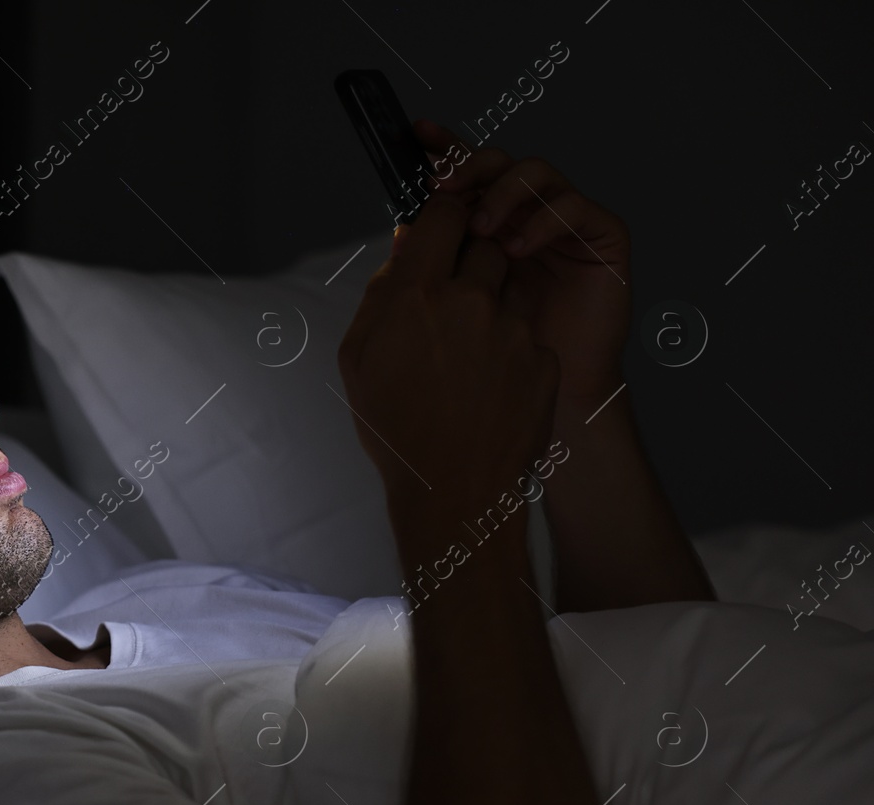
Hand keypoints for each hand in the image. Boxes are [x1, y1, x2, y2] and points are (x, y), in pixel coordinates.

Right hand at [337, 191, 558, 527]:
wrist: (453, 493)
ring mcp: (513, 329)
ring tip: (466, 357)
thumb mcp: (358, 357)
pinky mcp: (544, 359)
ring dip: (490, 308)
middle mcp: (470, 300)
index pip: (444, 213)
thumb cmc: (396, 429)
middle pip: (483, 245)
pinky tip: (488, 389)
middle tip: (450, 299)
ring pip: (507, 291)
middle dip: (470, 261)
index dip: (443, 215)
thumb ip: (381, 294)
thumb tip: (403, 251)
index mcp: (417, 294)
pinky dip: (510, 352)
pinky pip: (527, 336)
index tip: (439, 227)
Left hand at [411, 119, 630, 411]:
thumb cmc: (497, 360)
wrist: (549, 398)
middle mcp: (524, 214)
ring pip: (537, 173)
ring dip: (503, 192)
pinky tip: (517, 247)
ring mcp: (564, 222)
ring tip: (481, 228)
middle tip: (444, 186)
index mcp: (487, 224)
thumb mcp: (452, 307)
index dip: (444, 149)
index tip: (416, 135)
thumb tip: (399, 230)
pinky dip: (542, 220)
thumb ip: (430, 266)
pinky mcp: (604, 236)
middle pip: (499, 162)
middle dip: (469, 166)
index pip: (466, 175)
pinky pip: (575, 208)